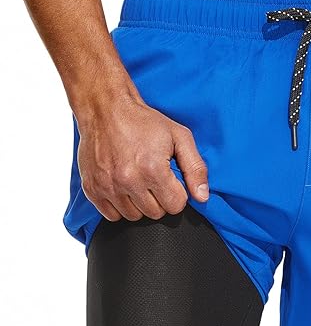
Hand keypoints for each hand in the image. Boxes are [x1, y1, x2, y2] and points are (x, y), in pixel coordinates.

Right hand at [77, 91, 208, 221]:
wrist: (105, 109)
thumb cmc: (143, 122)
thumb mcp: (180, 137)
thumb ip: (196, 168)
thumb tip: (202, 197)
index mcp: (153, 169)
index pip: (176, 206)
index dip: (178, 194)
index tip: (172, 181)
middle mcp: (129, 181)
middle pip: (156, 213)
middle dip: (160, 199)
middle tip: (154, 179)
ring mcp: (108, 186)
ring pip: (134, 216)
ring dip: (140, 204)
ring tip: (138, 182)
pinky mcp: (92, 188)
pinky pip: (111, 216)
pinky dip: (119, 206)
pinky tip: (123, 188)